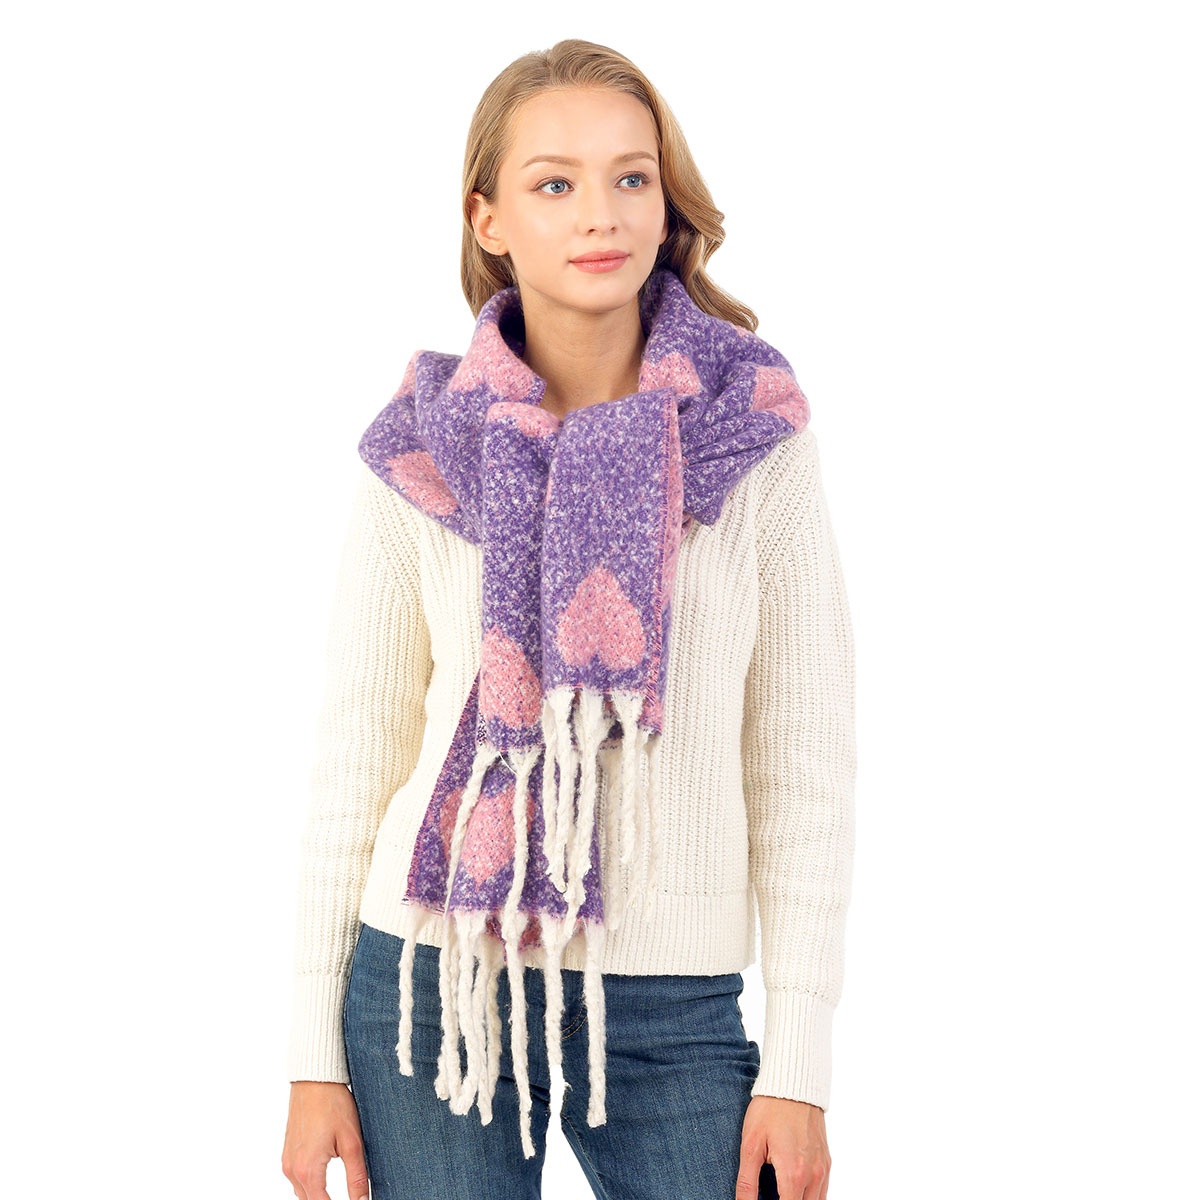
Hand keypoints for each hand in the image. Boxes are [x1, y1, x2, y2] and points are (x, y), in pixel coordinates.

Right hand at [282, 1081, 370, 1199]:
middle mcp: (292, 1169)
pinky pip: (297, 1178)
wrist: (314, 1079)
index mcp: (308, 1170)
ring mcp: (287, 1160)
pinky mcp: (287, 1151)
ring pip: (302, 1192)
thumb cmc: (334, 1105)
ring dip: (318, 1196)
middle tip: (351, 1197)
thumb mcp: (352, 1141)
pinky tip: (323, 1176)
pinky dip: (310, 1183)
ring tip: (338, 1192)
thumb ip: (357, 1176)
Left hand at [736, 1095, 830, 1199]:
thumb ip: (747, 1182)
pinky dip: (810, 1197)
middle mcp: (814, 1175)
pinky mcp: (827, 1161)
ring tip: (779, 1192)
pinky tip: (794, 1190)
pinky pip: (823, 1192)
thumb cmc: (769, 1110)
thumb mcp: (750, 1145)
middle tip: (769, 1195)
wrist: (793, 1084)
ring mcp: (823, 1169)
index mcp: (793, 1174)